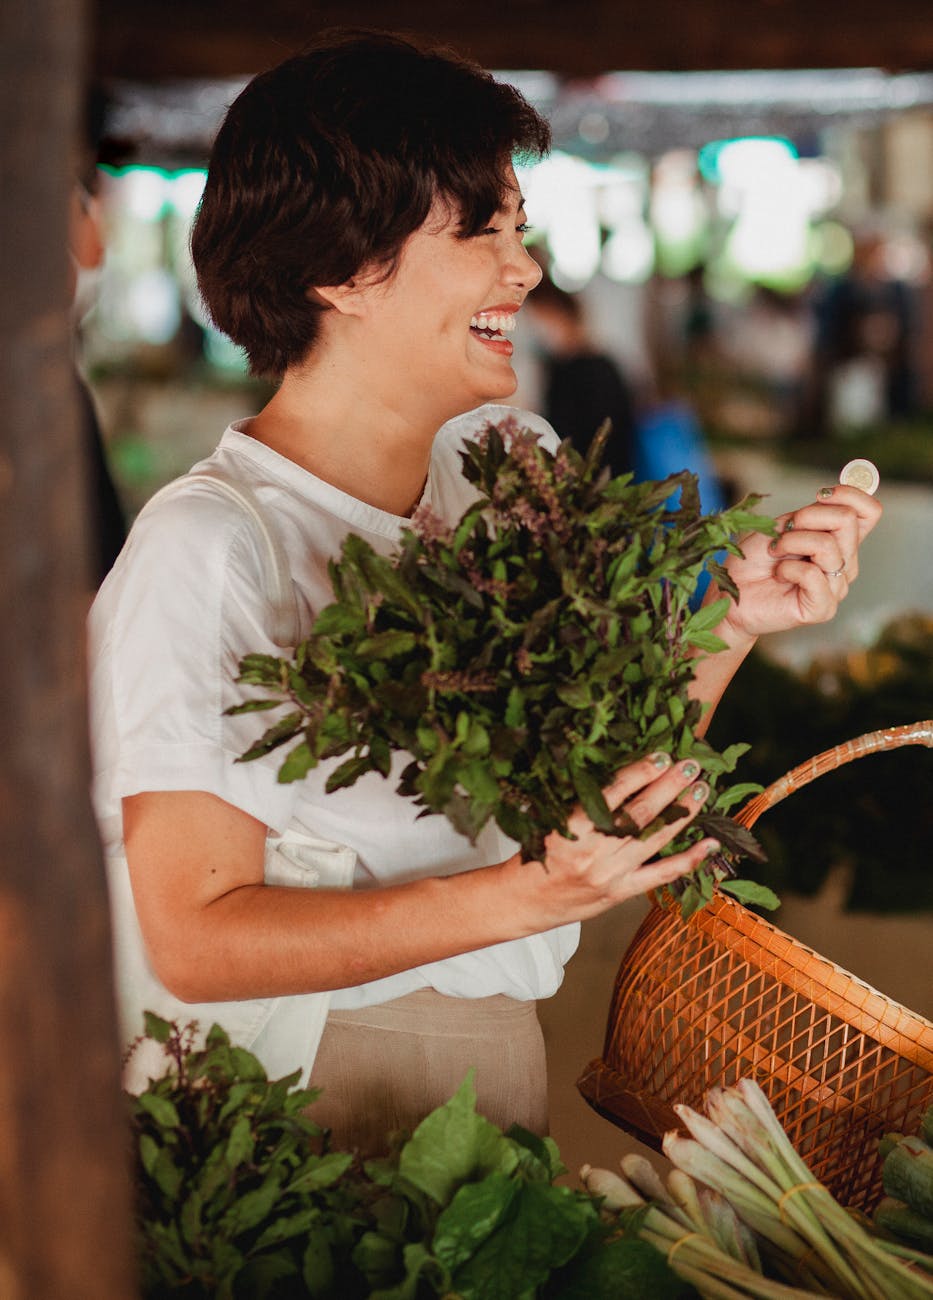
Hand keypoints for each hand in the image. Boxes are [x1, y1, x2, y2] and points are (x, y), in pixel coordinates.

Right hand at [524, 754, 719, 923]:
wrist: (524, 900)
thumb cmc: (535, 853)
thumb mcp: (550, 818)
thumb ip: (582, 800)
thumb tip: (624, 773)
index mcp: (571, 827)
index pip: (612, 794)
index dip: (639, 773)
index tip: (660, 756)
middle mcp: (593, 851)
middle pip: (640, 813)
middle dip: (669, 786)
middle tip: (691, 765)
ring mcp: (611, 873)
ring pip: (655, 838)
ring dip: (683, 812)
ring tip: (702, 789)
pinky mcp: (621, 892)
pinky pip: (661, 875)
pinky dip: (688, 859)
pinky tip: (709, 843)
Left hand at [718, 483, 881, 642]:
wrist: (732, 593)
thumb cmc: (755, 559)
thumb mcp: (783, 526)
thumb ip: (813, 514)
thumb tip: (834, 496)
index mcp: (840, 542)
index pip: (870, 512)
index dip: (851, 494)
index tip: (821, 494)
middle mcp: (845, 563)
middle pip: (848, 521)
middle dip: (808, 516)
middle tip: (784, 529)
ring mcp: (836, 587)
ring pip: (828, 546)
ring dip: (791, 542)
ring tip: (775, 552)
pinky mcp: (823, 608)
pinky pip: (813, 575)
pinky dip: (788, 569)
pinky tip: (779, 575)